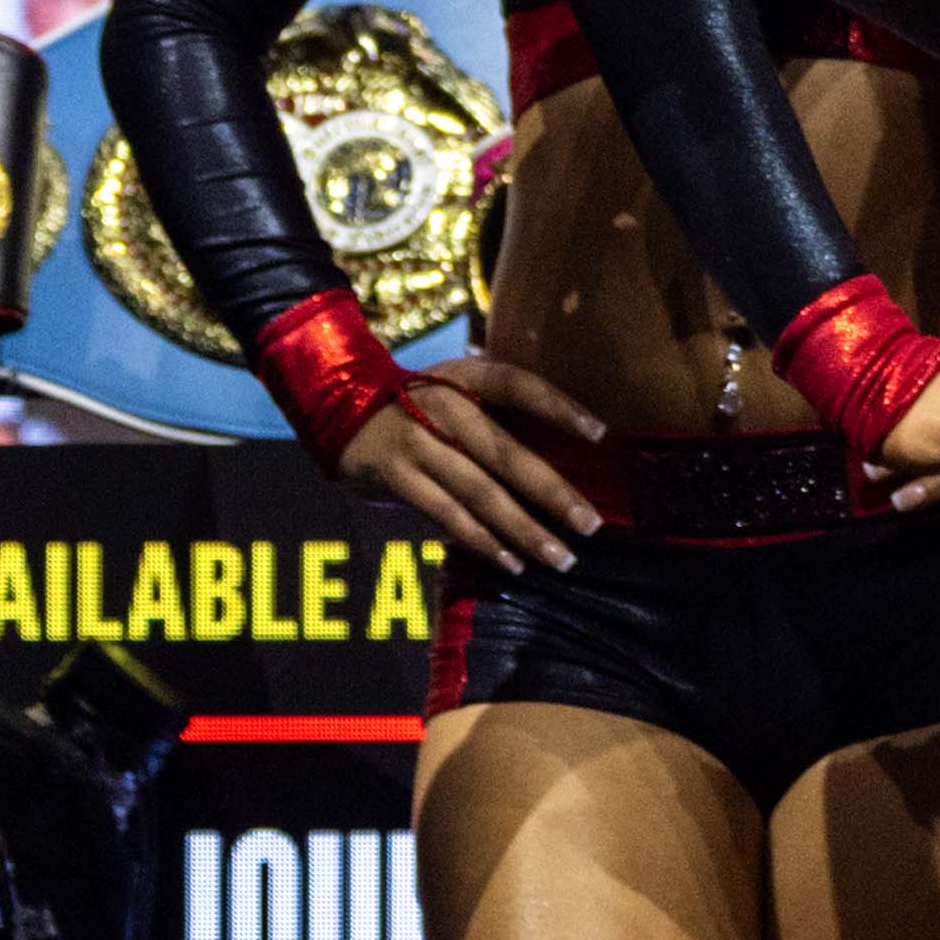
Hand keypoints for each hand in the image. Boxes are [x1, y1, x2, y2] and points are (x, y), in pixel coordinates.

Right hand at [332, 352, 611, 572]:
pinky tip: (511, 563)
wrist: (338, 403)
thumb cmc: (417, 401)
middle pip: (507, 453)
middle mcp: (444, 407)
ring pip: (480, 492)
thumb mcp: (455, 385)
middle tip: (591, 525)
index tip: (601, 434)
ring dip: (523, 529)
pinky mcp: (396, 475)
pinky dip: (481, 541)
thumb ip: (497, 408)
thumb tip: (568, 444)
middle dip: (553, 493)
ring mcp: (417, 442)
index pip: (519, 385)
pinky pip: (446, 514)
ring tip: (560, 557)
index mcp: (466, 377)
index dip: (559, 406)